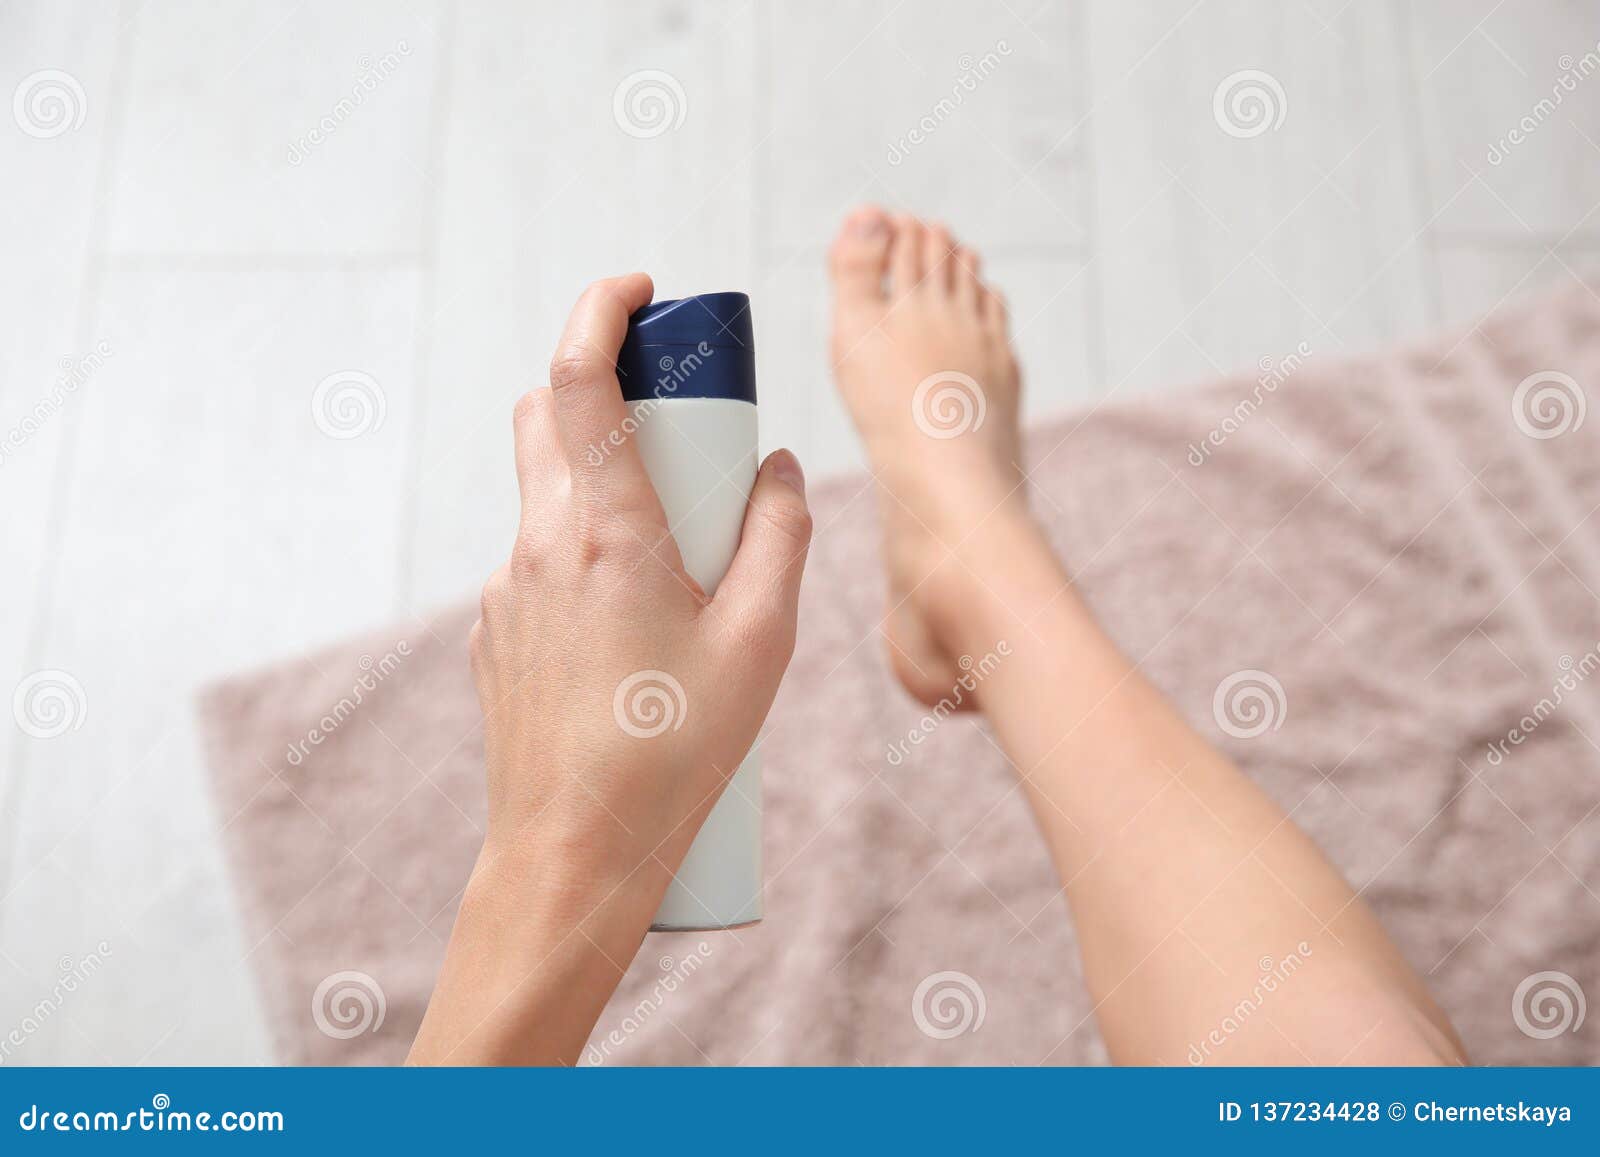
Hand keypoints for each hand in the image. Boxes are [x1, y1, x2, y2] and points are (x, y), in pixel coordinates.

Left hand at [410, 273, 811, 1064]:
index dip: (600, 311)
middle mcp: (539, 547)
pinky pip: (540, 558)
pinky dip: (585, 546)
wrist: (570, 855)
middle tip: (677, 420)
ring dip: (601, 475)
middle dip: (604, 387)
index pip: (576, 379)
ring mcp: (506, 592)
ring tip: (676, 547)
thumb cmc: (674, 752)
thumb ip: (779, 538)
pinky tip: (638, 623)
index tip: (641, 288)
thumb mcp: (760, 642)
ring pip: (543, 489)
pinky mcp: (497, 635)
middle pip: (546, 417)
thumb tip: (779, 469)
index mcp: (605, 533)